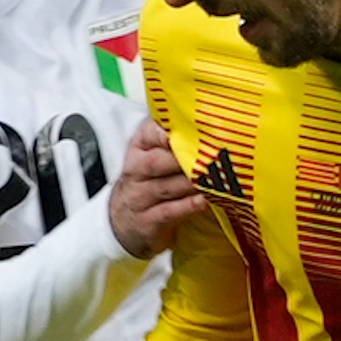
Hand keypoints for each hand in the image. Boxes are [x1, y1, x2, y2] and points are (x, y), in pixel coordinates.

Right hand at [106, 117, 206, 257]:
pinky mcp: (147, 221)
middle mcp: (135, 171)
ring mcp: (139, 197)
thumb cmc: (150, 180)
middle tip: (212, 155)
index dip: (165, 132)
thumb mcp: (155, 155)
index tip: (188, 130)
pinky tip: (205, 201)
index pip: (149, 134)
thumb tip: (214, 119)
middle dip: (184, 158)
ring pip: (165, 187)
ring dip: (192, 182)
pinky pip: (168, 212)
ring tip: (216, 178)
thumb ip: (176, 138)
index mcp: (139, 148)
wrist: (123, 220)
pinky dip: (188, 206)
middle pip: (156, 162)